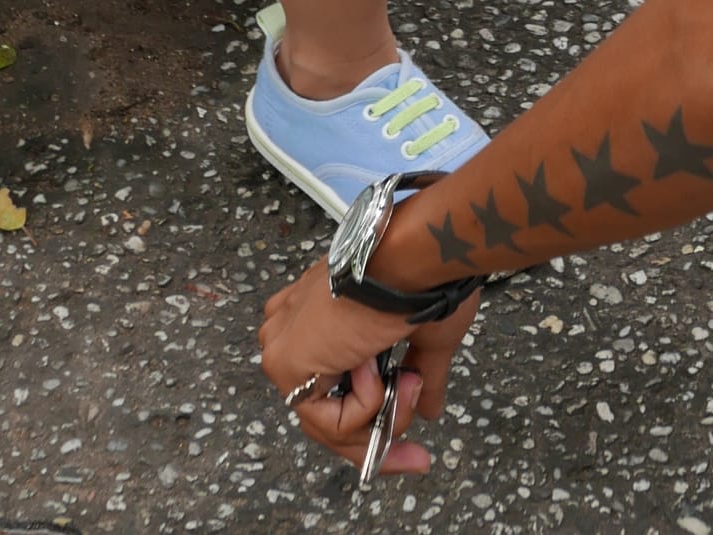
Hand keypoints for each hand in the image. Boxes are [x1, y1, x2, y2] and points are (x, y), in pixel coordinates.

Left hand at [260, 258, 480, 476]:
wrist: (414, 255)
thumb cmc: (422, 277)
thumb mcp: (425, 336)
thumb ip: (420, 376)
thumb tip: (430, 410)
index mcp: (316, 315)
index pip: (330, 390)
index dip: (372, 420)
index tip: (413, 450)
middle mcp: (291, 329)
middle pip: (328, 416)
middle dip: (379, 438)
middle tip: (418, 458)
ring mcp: (283, 347)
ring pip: (331, 424)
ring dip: (383, 416)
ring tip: (411, 383)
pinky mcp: (285, 363)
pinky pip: (331, 420)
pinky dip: (366, 404)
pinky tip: (373, 361)